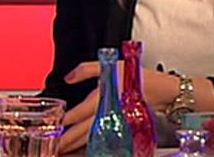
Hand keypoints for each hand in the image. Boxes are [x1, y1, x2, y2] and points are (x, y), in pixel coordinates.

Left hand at [58, 61, 184, 152]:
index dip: (65, 121)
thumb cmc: (135, 77)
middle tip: (54, 147)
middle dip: (67, 140)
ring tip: (64, 149)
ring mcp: (113, 123)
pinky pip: (101, 139)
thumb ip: (86, 69)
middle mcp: (106, 113)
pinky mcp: (119, 128)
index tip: (53, 127)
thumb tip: (69, 77)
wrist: (160, 90)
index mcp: (102, 97)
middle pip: (82, 131)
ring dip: (76, 145)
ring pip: (91, 138)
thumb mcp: (109, 65)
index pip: (78, 113)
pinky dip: (90, 144)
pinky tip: (83, 146)